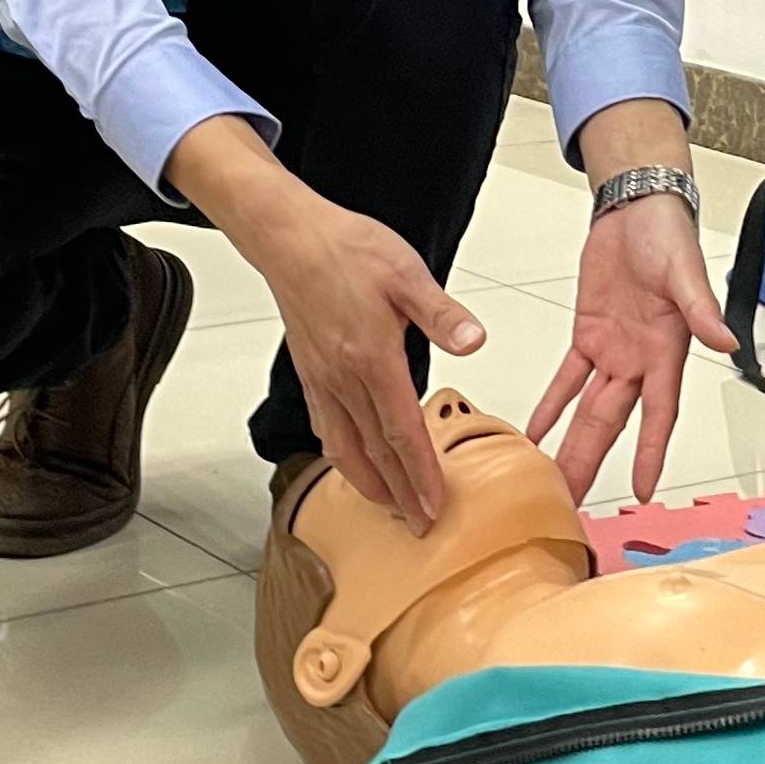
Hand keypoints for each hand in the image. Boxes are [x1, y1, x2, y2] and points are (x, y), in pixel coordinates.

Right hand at [171, 120, 478, 532]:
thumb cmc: (345, 248)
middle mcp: (343, 378)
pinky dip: (343, 454)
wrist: (290, 238)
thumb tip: (474, 340)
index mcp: (372, 358)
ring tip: (390, 506)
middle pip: (374, 452)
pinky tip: (353, 460)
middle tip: (419, 526)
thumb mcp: (406, 273)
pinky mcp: (311, 372)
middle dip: (398, 494)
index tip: (435, 505)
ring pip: (344, 446)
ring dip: (368, 483)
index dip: (419, 475)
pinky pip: (326, 426)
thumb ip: (442, 313)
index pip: (401, 432)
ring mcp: (323, 378)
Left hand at [530, 191, 733, 504]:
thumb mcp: (686, 271)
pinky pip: (567, 379)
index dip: (650, 452)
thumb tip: (726, 342)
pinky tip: (535, 432)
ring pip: (588, 409)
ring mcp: (614, 352)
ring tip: (553, 479)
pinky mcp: (589, 335)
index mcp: (667, 351)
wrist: (638, 209)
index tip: (642, 490)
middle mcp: (640, 360)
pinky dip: (552, 405)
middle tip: (574, 499)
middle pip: (613, 423)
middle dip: (594, 461)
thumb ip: (702, 309)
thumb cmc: (669, 235)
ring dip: (571, 443)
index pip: (658, 414)